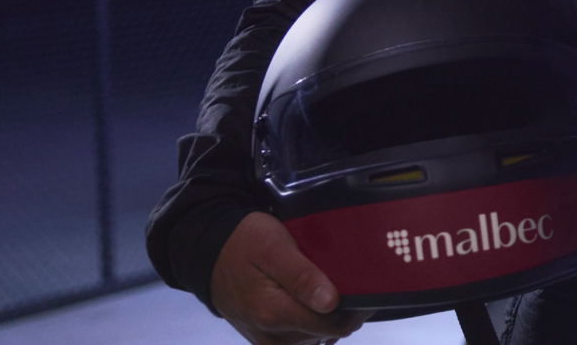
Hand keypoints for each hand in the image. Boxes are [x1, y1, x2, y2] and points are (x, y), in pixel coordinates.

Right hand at [211, 212, 372, 344]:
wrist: (207, 250)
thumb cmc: (244, 242)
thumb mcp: (274, 248)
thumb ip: (302, 276)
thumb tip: (330, 302)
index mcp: (274, 312)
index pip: (332, 325)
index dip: (356, 311)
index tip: (369, 292)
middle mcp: (269, 333)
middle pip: (324, 334)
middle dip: (344, 315)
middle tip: (356, 289)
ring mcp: (263, 338)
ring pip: (311, 340)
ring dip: (326, 322)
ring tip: (334, 294)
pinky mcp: (260, 337)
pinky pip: (294, 342)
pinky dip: (309, 329)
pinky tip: (315, 309)